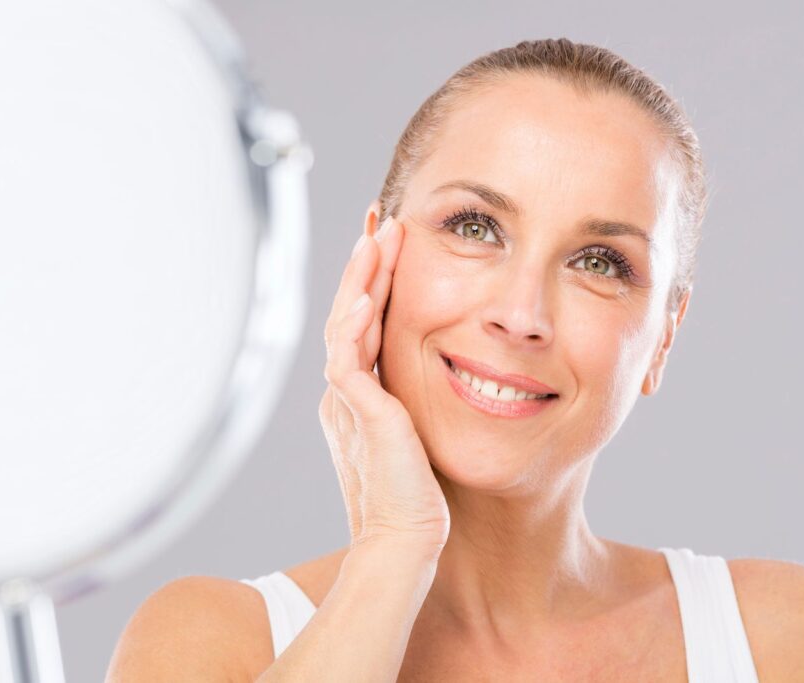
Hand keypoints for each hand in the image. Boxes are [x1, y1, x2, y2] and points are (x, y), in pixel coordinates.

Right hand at [319, 213, 450, 555]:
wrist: (405, 542)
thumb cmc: (421, 499)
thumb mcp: (423, 436)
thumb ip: (423, 404)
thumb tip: (458, 379)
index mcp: (360, 396)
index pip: (365, 324)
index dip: (377, 282)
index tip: (394, 244)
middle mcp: (347, 393)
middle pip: (350, 312)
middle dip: (368, 266)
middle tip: (383, 221)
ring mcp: (347, 402)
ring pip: (345, 325)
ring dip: (363, 280)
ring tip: (379, 237)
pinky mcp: (357, 415)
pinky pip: (348, 361)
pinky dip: (356, 326)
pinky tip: (369, 295)